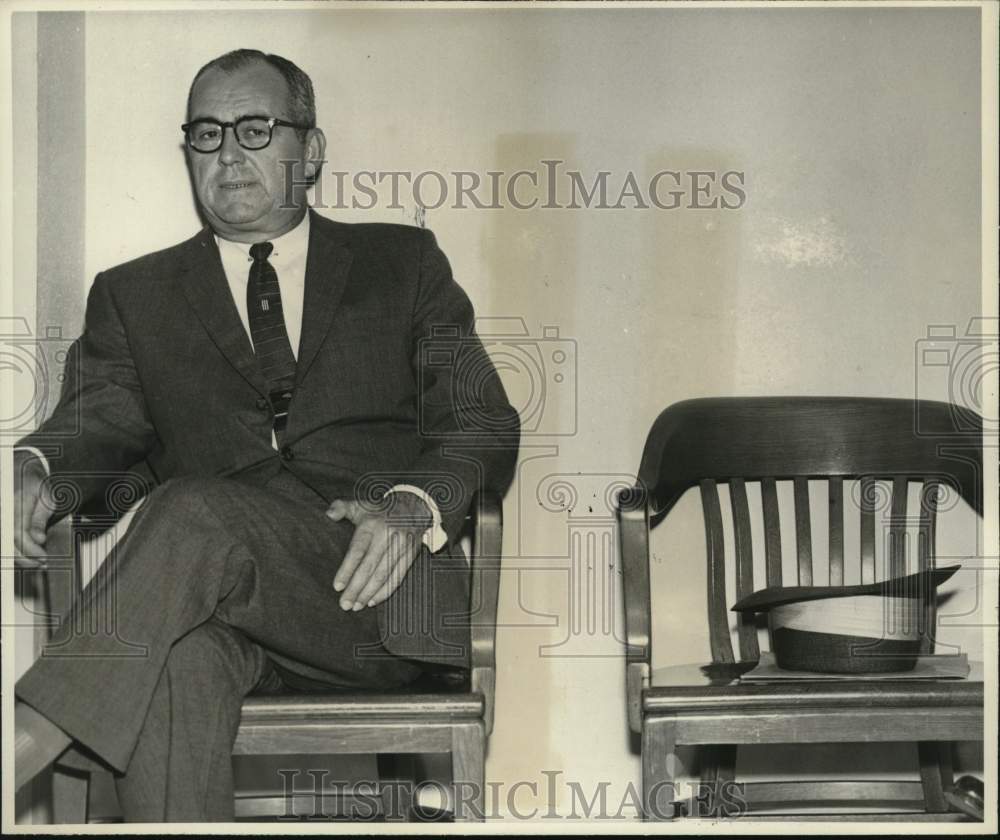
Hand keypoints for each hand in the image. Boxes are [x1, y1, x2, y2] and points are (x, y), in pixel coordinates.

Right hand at [13, 451, 54, 566]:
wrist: (19, 472)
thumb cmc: (35, 485)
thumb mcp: (46, 498)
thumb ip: (41, 519)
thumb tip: (39, 539)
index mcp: (14, 504)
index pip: (18, 533)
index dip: (30, 549)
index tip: (43, 557)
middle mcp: (4, 512)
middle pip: (8, 541)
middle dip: (24, 557)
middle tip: (40, 564)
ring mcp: (1, 517)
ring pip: (4, 543)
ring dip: (17, 556)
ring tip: (34, 563)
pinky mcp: (2, 522)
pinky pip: (5, 540)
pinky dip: (12, 550)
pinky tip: (24, 557)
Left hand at [327, 492, 432, 610]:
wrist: (413, 506)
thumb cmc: (379, 511)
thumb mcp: (361, 505)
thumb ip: (341, 508)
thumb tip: (328, 515)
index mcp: (371, 525)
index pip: (357, 551)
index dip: (347, 570)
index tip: (337, 586)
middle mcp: (387, 535)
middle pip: (369, 567)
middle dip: (356, 588)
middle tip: (344, 604)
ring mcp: (401, 545)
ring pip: (383, 574)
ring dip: (369, 593)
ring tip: (356, 606)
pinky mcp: (411, 554)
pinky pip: (398, 576)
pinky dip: (386, 591)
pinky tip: (373, 601)